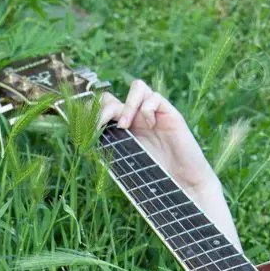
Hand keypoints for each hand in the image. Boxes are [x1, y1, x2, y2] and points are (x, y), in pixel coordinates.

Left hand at [98, 79, 214, 192]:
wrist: (183, 183)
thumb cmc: (155, 178)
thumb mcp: (126, 164)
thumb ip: (111, 150)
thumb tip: (87, 145)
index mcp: (122, 130)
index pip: (102, 110)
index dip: (92, 114)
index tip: (86, 129)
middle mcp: (135, 118)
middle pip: (114, 96)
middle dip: (103, 108)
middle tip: (100, 127)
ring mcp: (153, 114)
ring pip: (137, 87)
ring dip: (126, 105)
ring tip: (125, 126)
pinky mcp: (170, 114)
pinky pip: (154, 97)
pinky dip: (147, 109)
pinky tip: (151, 126)